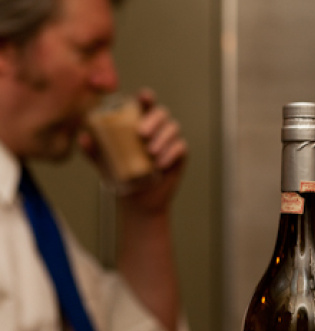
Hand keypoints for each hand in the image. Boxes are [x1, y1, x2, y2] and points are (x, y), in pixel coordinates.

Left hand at [80, 88, 187, 210]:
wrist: (137, 199)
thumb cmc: (121, 175)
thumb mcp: (103, 162)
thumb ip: (93, 150)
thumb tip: (83, 138)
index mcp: (139, 122)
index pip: (145, 103)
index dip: (147, 97)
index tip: (144, 97)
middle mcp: (157, 128)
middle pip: (162, 113)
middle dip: (154, 120)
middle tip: (141, 134)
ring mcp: (169, 141)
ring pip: (173, 128)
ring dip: (163, 138)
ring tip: (150, 152)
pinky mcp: (179, 155)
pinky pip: (180, 147)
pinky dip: (171, 153)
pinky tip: (160, 164)